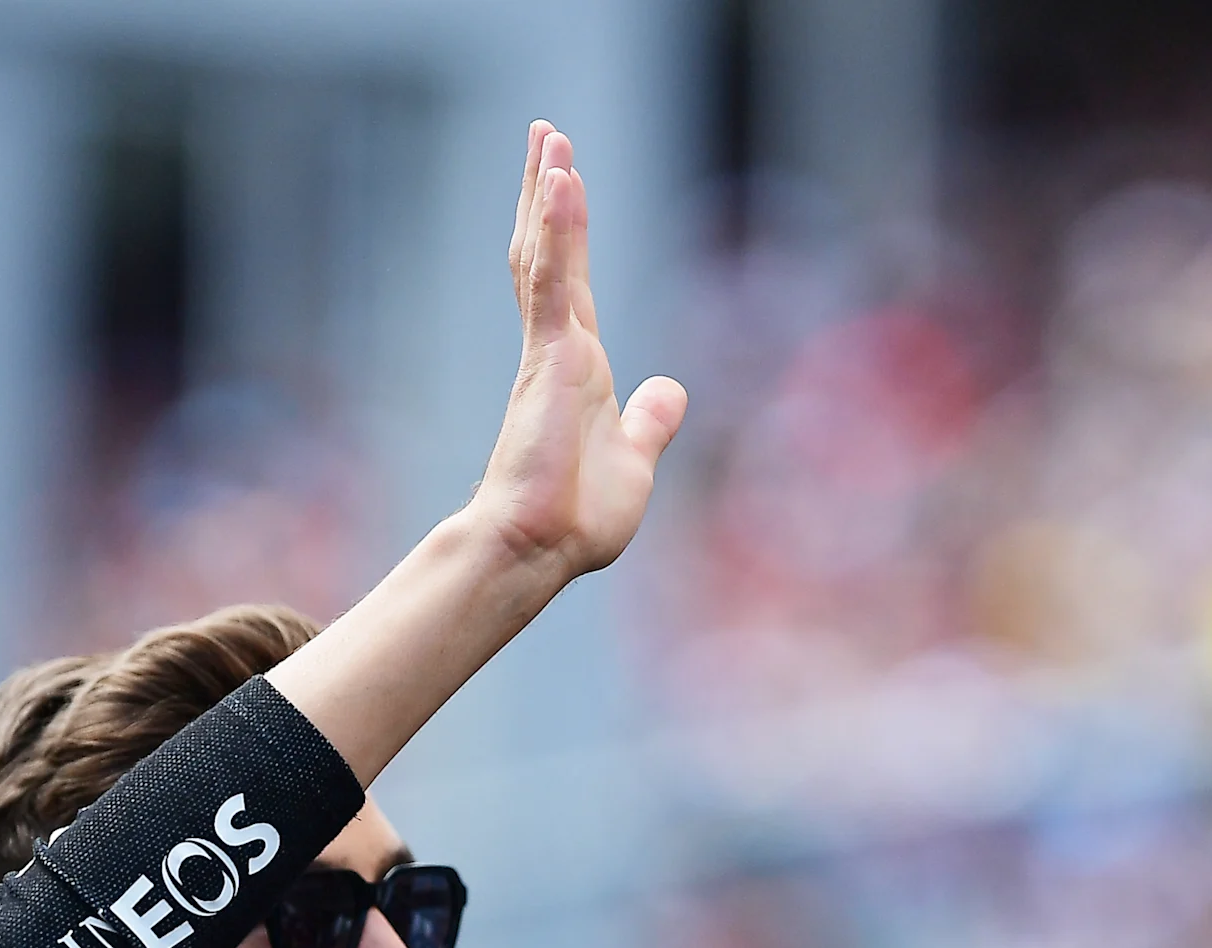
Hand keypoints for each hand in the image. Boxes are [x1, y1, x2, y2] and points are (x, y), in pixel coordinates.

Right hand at [473, 123, 686, 577]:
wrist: (541, 549)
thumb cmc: (575, 516)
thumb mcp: (635, 459)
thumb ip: (650, 421)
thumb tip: (670, 389)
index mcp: (580, 366)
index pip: (570, 280)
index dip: (565, 229)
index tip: (562, 179)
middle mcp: (561, 347)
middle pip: (551, 251)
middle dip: (548, 191)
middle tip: (546, 134)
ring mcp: (551, 350)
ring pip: (547, 254)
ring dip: (550, 194)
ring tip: (550, 138)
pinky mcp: (549, 360)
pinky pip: (553, 282)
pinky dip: (558, 231)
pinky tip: (562, 184)